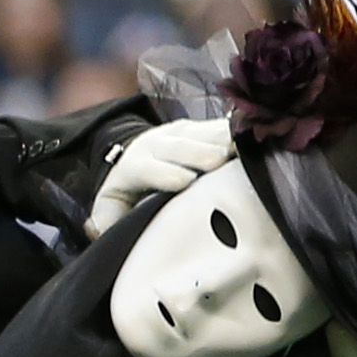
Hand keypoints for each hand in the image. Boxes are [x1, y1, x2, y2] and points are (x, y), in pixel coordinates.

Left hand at [84, 116, 235, 237]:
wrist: (137, 150)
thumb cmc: (128, 187)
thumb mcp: (110, 203)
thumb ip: (105, 217)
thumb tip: (97, 230)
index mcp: (135, 164)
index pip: (149, 167)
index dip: (165, 173)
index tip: (185, 181)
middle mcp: (159, 142)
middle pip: (180, 146)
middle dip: (199, 152)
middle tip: (220, 160)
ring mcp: (184, 131)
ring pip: (204, 132)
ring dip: (225, 138)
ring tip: (246, 146)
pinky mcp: (203, 125)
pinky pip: (223, 126)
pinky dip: (240, 131)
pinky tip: (259, 136)